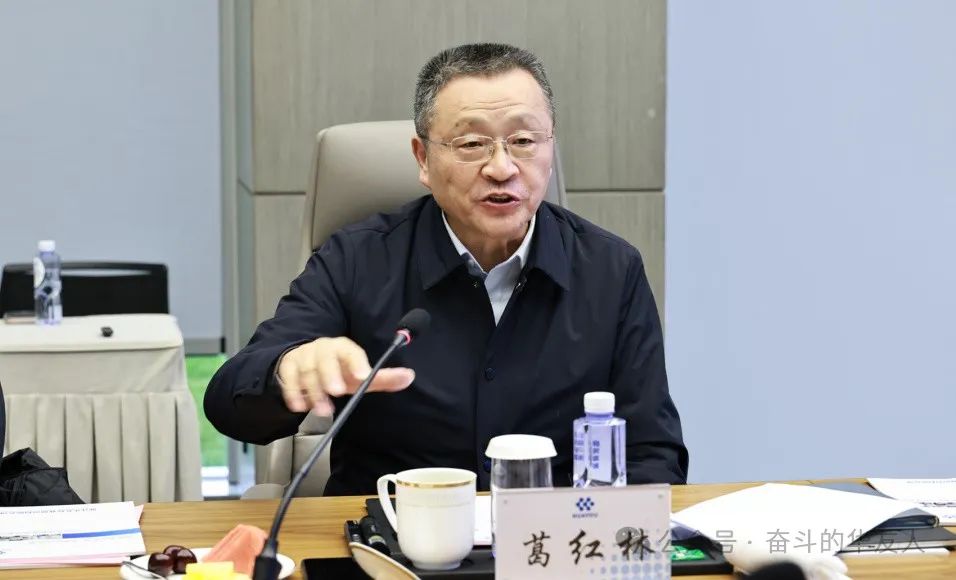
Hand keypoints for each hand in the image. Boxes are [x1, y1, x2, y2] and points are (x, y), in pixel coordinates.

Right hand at [276, 337, 414, 414]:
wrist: (305, 364)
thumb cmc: (338, 371)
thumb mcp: (359, 375)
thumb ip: (383, 378)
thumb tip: (409, 376)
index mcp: (342, 347)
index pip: (349, 350)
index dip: (356, 362)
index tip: (363, 375)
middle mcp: (322, 349)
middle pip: (325, 359)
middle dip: (330, 375)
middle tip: (337, 391)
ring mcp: (303, 357)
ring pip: (307, 371)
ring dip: (314, 392)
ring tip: (323, 410)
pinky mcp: (287, 367)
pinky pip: (288, 378)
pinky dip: (293, 392)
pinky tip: (299, 406)